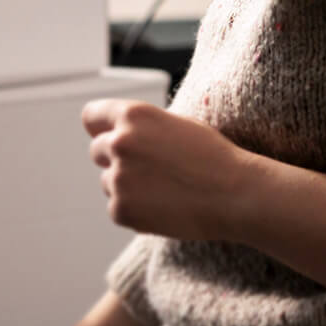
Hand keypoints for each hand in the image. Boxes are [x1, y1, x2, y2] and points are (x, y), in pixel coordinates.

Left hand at [82, 98, 249, 241]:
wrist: (234, 194)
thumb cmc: (212, 156)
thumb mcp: (175, 124)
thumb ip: (141, 127)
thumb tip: (114, 135)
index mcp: (133, 115)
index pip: (92, 116)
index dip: (100, 127)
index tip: (105, 135)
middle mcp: (119, 143)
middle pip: (97, 150)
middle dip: (116, 159)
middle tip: (148, 169)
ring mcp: (118, 178)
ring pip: (108, 182)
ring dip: (127, 186)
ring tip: (164, 189)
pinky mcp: (120, 210)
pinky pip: (117, 208)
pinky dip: (135, 210)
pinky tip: (164, 207)